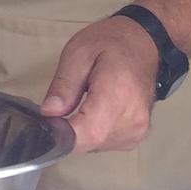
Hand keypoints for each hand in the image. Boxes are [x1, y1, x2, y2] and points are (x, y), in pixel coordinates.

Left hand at [39, 15, 159, 153]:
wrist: (143, 44)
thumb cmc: (110, 43)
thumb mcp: (78, 52)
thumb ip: (64, 84)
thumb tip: (49, 113)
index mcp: (119, 95)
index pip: (91, 132)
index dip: (64, 135)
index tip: (47, 124)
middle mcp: (133, 120)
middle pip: (90, 142)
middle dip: (68, 130)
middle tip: (58, 105)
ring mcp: (138, 131)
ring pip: (96, 146)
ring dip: (80, 131)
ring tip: (79, 102)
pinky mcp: (137, 137)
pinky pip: (106, 143)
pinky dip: (93, 132)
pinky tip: (92, 111)